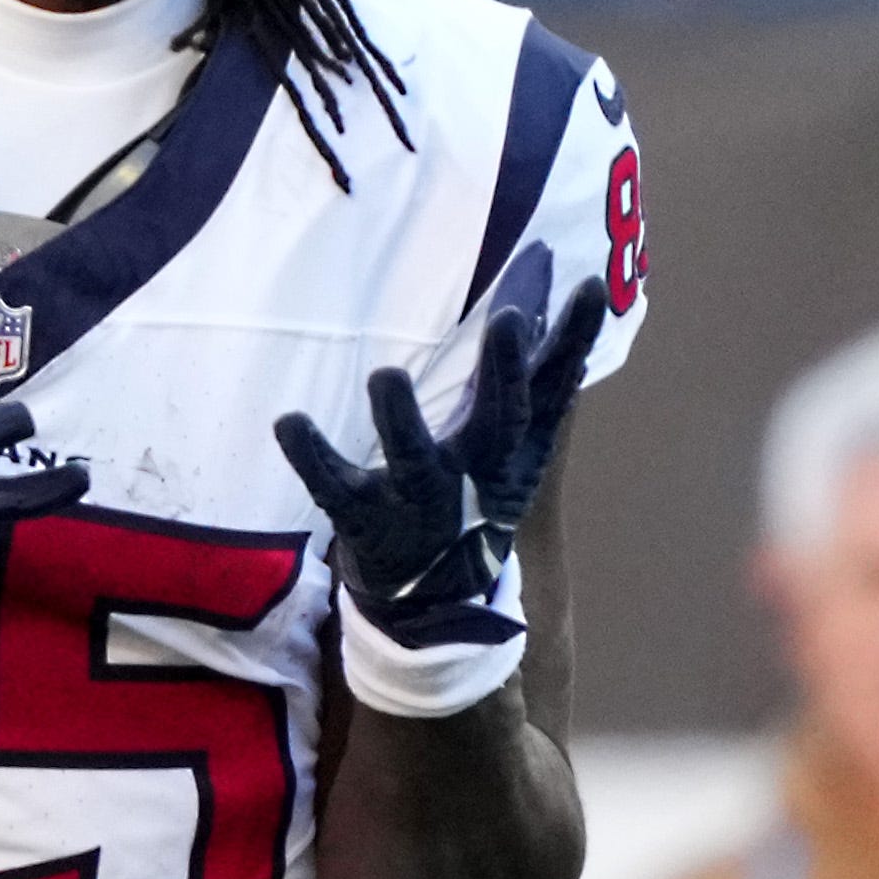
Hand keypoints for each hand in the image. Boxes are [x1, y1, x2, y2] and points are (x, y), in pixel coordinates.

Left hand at [274, 277, 589, 709]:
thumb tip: (562, 278)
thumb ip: (538, 368)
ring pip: (415, 461)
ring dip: (401, 421)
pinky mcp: (365, 520)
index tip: (589, 289)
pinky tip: (289, 421)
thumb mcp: (518, 443)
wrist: (431, 599)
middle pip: (498, 424)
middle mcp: (473, 475)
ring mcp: (418, 502)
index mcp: (512, 452)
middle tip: (510, 320)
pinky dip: (310, 457)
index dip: (573, 343)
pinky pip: (333, 487)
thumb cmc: (475, 497)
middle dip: (504, 374)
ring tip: (387, 376)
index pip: (552, 390)